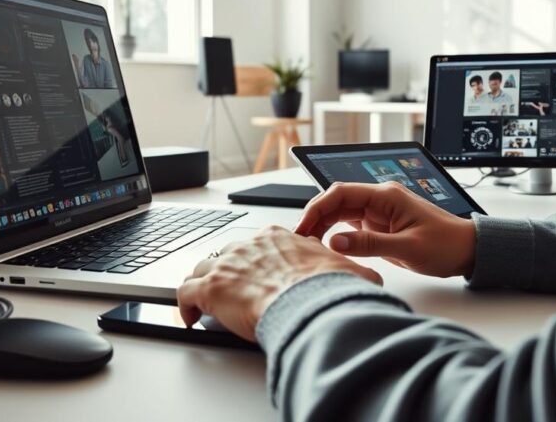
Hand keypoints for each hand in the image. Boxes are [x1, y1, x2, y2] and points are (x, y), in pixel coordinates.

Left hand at [177, 226, 381, 340]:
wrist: (309, 300)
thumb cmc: (327, 288)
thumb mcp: (351, 273)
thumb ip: (356, 273)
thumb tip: (371, 280)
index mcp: (279, 238)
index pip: (261, 244)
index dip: (258, 262)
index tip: (261, 276)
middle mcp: (249, 245)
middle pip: (230, 254)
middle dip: (230, 271)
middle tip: (235, 291)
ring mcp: (226, 264)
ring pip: (203, 268)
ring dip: (204, 284)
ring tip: (208, 303)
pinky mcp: (209, 287)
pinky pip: (185, 292)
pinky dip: (184, 305)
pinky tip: (190, 316)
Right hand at [295, 182, 476, 278]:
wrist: (468, 250)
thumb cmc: (446, 245)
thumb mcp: (408, 248)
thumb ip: (370, 244)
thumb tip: (335, 242)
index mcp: (386, 195)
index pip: (341, 193)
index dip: (317, 208)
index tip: (303, 226)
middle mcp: (380, 199)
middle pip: (336, 201)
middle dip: (315, 217)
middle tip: (300, 240)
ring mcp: (379, 212)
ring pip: (341, 213)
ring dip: (323, 226)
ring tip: (308, 245)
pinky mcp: (380, 225)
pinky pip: (351, 225)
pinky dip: (335, 234)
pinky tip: (326, 247)